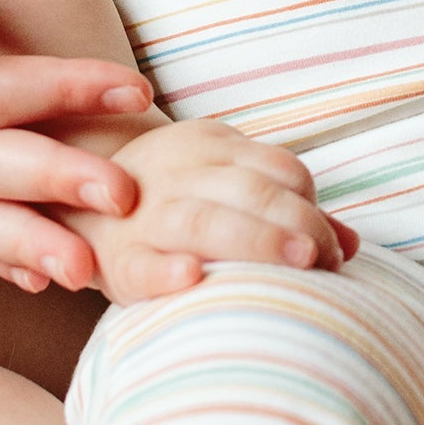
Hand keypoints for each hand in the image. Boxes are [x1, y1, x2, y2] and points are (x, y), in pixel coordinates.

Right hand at [64, 121, 356, 304]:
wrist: (71, 204)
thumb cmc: (168, 203)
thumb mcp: (222, 184)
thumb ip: (285, 209)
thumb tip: (352, 245)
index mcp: (207, 146)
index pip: (276, 168)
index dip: (311, 206)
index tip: (333, 249)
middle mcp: (176, 173)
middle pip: (250, 191)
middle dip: (297, 222)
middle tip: (326, 259)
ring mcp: (144, 216)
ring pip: (205, 220)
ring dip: (258, 241)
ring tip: (301, 264)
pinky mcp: (116, 260)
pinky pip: (140, 264)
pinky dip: (166, 272)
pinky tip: (192, 278)